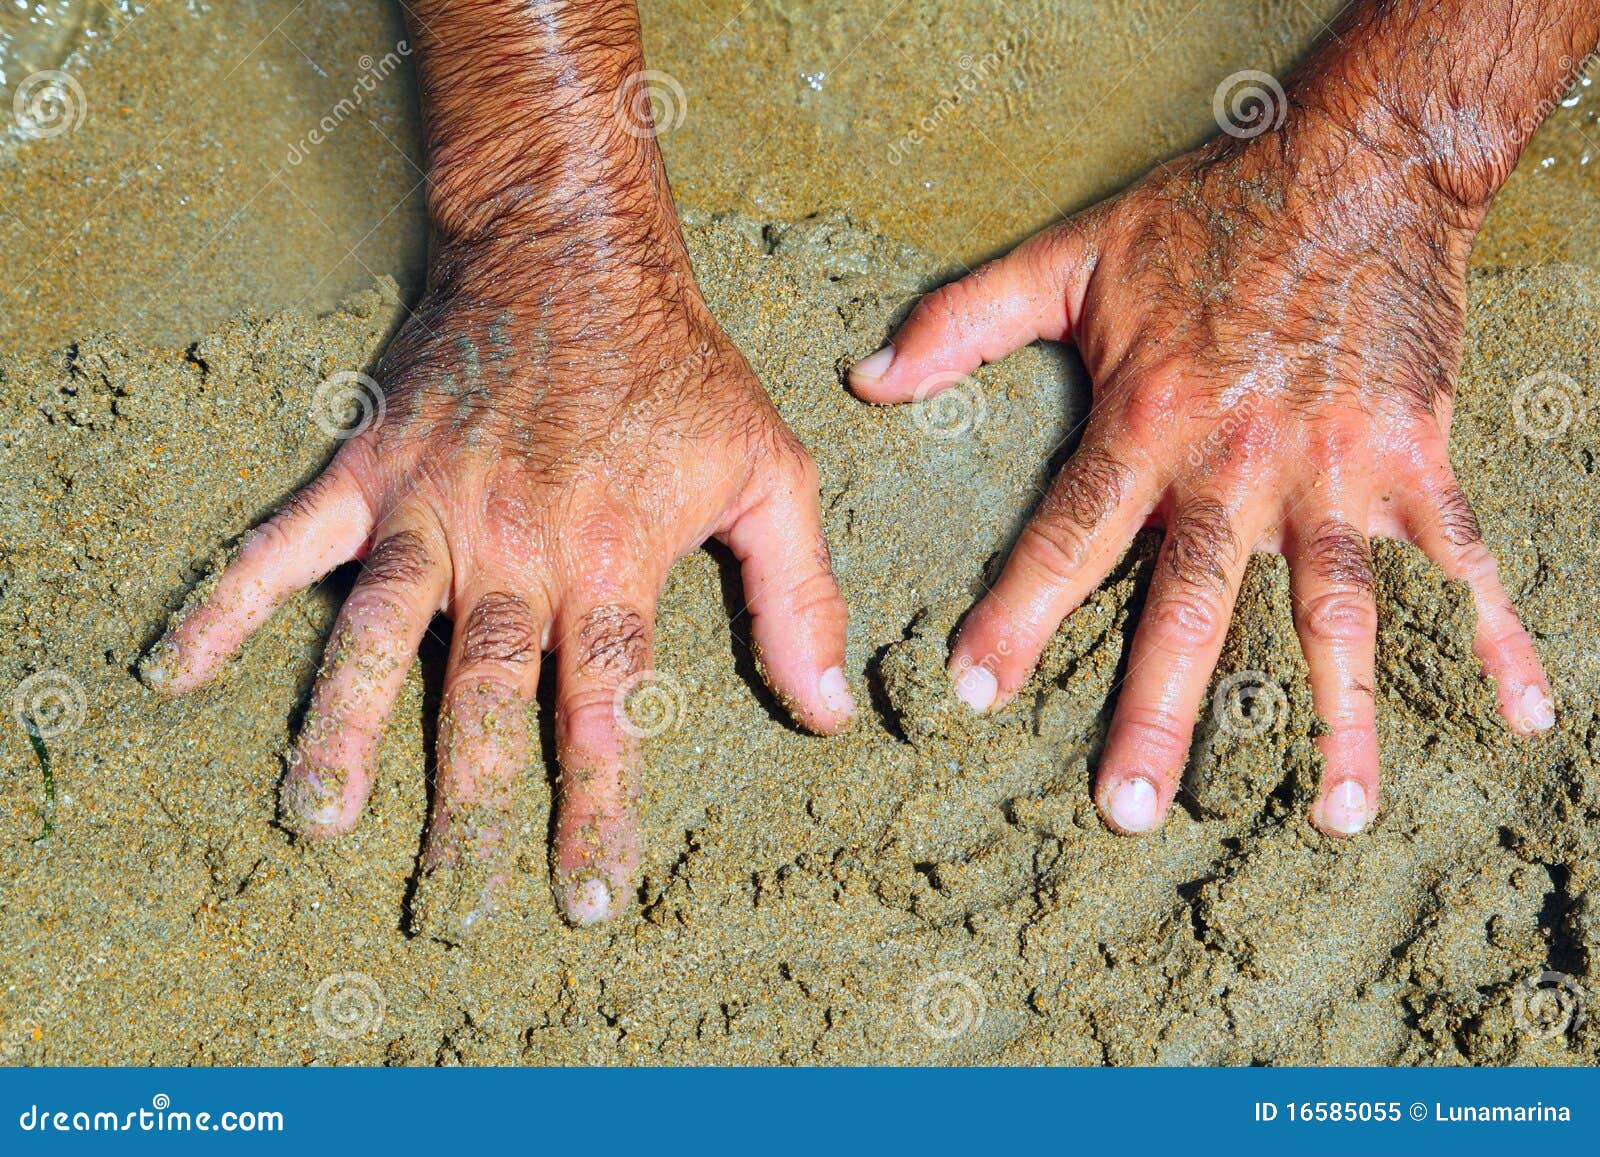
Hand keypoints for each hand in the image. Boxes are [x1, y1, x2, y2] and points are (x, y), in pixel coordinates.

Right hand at [141, 224, 852, 928]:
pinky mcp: (370, 469)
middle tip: (446, 908)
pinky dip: (226, 602)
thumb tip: (830, 716)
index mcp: (613, 560)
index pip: (604, 708)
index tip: (586, 896)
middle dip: (468, 809)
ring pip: (375, 636)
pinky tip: (175, 670)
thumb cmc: (682, 370)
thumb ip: (800, 598)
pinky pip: (284, 543)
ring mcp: (431, 509)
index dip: (596, 807)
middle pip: (484, 698)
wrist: (574, 252)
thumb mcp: (771, 472)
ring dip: (341, 728)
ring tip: (313, 816)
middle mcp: (515, 548)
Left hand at [850, 106, 1552, 837]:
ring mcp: (1336, 468)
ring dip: (1338, 716)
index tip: (973, 694)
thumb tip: (865, 382)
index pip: (1067, 537)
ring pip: (1334, 610)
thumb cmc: (1206, 214)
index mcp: (1147, 422)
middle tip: (1130, 812)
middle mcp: (1237, 462)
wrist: (1355, 162)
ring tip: (1334, 814)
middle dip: (1158, 710)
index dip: (1016, 616)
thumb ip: (962, 323)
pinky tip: (1520, 714)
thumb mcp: (1069, 258)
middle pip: (1193, 604)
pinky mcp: (1415, 458)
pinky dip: (1497, 633)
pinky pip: (1463, 558)